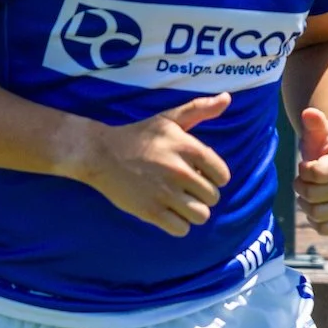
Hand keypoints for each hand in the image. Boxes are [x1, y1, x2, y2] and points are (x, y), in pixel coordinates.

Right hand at [70, 92, 232, 237]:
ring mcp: (165, 193)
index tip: (198, 173)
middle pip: (212, 197)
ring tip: (178, 201)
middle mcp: (179, 170)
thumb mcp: (169, 119)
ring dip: (192, 211)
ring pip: (201, 216)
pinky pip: (182, 229)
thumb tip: (227, 98)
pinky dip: (178, 224)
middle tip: (183, 187)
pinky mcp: (150, 211)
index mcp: (188, 147)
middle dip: (201, 194)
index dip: (213, 176)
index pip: (223, 176)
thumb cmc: (139, 136)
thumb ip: (199, 109)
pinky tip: (167, 212)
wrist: (101, 153)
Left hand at [294, 106, 327, 237]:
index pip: (316, 174)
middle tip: (302, 180)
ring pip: (317, 215)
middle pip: (314, 196)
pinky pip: (324, 229)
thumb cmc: (326, 146)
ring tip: (308, 192)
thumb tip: (309, 113)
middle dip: (300, 187)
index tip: (305, 165)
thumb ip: (314, 122)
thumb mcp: (320, 132)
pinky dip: (314, 220)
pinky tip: (317, 206)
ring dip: (304, 204)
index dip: (303, 171)